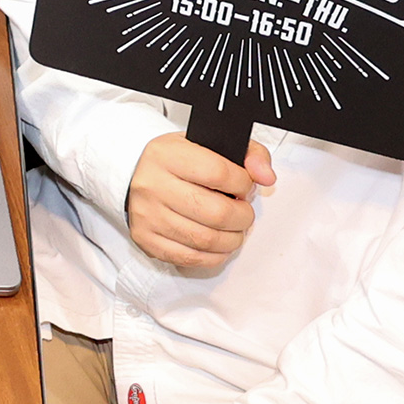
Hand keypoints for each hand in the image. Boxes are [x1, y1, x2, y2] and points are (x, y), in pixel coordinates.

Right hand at [126, 133, 275, 268]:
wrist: (137, 175)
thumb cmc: (178, 162)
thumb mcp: (211, 145)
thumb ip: (249, 154)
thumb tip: (266, 176)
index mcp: (168, 155)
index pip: (219, 173)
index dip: (243, 184)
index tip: (244, 187)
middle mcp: (153, 185)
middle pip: (216, 213)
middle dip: (242, 217)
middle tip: (243, 212)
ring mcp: (147, 215)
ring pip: (206, 240)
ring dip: (232, 239)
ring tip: (233, 229)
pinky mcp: (146, 239)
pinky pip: (190, 258)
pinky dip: (213, 256)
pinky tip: (218, 244)